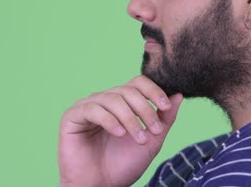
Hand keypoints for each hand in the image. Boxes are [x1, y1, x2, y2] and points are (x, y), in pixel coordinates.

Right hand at [58, 75, 182, 186]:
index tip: (166, 106)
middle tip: (155, 130)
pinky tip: (119, 134)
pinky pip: (92, 109)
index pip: (137, 83)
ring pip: (112, 99)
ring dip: (130, 118)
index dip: (153, 90)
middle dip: (145, 109)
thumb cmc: (123, 166)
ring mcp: (87, 107)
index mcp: (122, 103)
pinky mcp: (72, 117)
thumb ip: (164, 119)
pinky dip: (109, 120)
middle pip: (127, 90)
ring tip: (138, 138)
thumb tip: (178, 95)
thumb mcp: (151, 141)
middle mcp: (104, 101)